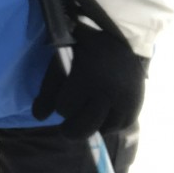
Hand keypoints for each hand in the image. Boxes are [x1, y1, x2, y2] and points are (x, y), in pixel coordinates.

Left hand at [31, 24, 145, 137]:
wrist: (124, 42)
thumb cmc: (86, 53)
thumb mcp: (62, 64)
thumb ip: (47, 89)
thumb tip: (38, 117)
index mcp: (88, 78)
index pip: (64, 108)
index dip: (61, 104)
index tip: (65, 95)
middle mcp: (108, 93)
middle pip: (82, 129)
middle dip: (70, 128)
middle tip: (67, 126)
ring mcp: (124, 103)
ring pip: (99, 130)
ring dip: (91, 125)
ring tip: (89, 111)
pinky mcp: (135, 108)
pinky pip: (116, 128)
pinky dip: (107, 124)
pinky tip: (103, 112)